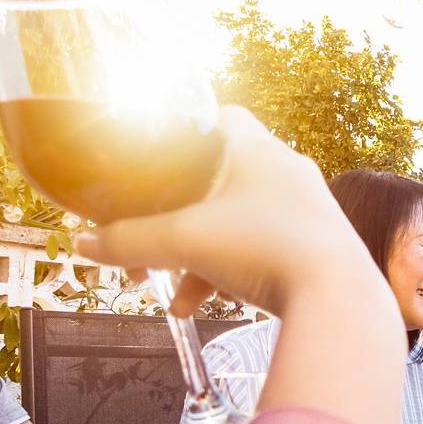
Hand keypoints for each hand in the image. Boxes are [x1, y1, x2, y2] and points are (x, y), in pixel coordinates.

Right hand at [74, 106, 379, 317]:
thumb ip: (127, 240)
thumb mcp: (182, 242)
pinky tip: (198, 306)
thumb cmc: (266, 250)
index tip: (159, 154)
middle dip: (176, 213)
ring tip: (166, 289)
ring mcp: (306, 210)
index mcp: (259, 149)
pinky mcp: (314, 247)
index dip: (186, 130)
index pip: (222, 117)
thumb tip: (85, 244)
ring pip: (237, 222)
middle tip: (146, 238)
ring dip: (196, 252)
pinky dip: (227, 272)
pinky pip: (261, 250)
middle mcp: (287, 172)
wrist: (337, 300)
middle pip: (219, 179)